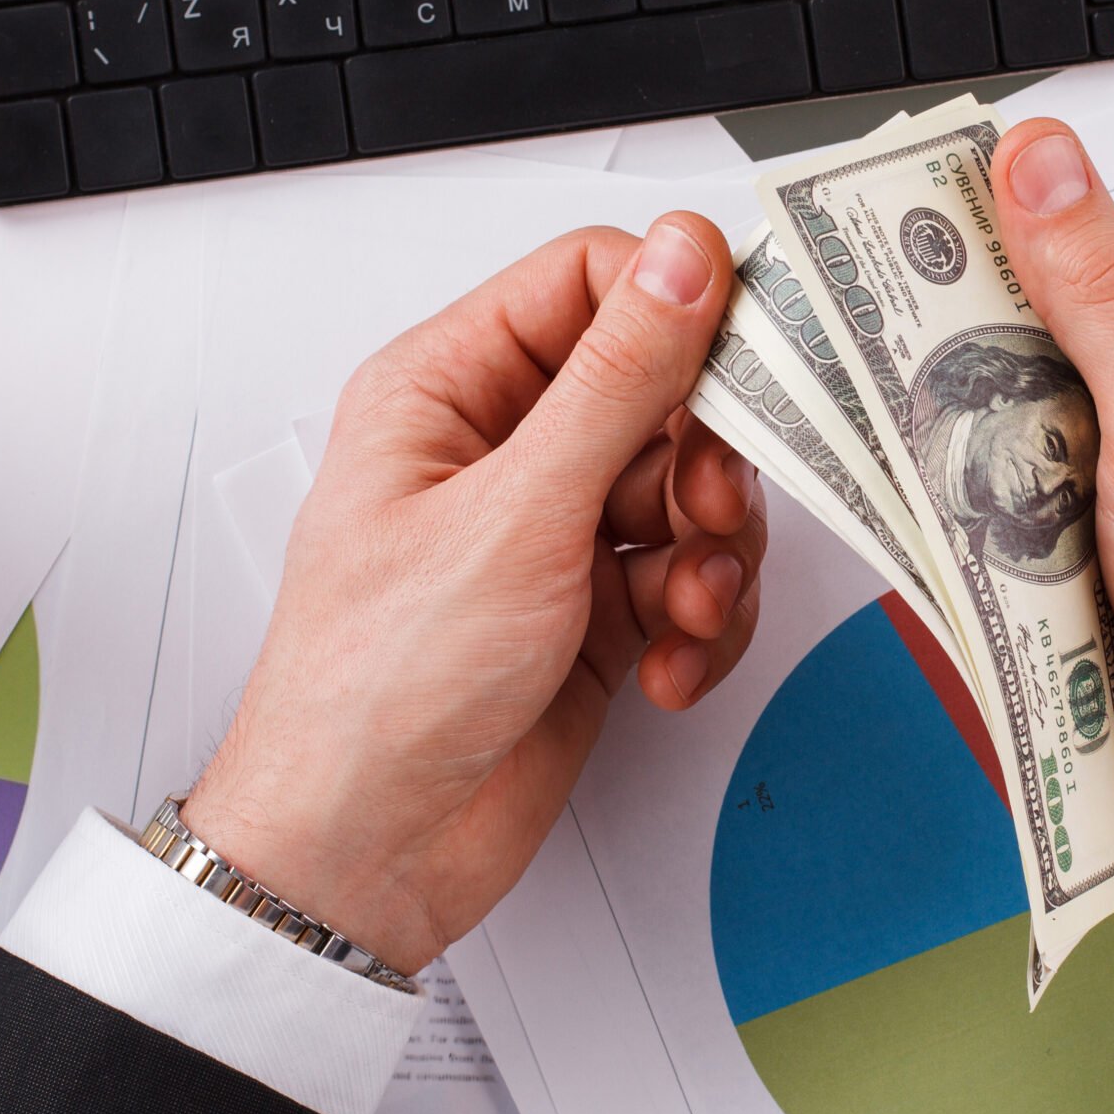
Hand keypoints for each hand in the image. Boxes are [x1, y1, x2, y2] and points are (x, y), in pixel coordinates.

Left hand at [183, 215, 765, 973]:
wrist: (367, 854)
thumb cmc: (378, 687)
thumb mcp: (516, 513)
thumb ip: (617, 381)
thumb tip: (682, 259)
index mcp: (447, 390)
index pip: (588, 283)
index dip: (676, 307)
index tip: (746, 351)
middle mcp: (499, 451)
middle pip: (659, 392)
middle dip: (704, 457)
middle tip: (709, 508)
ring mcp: (547, 534)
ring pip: (686, 490)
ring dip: (709, 553)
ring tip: (684, 607)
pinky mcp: (589, 613)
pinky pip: (685, 578)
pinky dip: (697, 622)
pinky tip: (668, 664)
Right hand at [988, 121, 1113, 921]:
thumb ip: (1096, 292)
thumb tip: (1043, 162)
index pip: (1085, 256)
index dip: (989, 278)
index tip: (899, 292)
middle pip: (1051, 342)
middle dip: (988, 391)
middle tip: (927, 425)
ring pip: (1036, 430)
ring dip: (995, 473)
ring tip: (985, 512)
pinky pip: (1044, 503)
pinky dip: (1009, 529)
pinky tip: (998, 557)